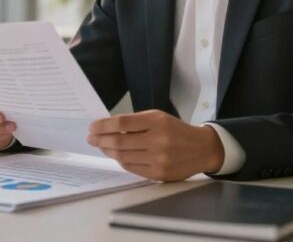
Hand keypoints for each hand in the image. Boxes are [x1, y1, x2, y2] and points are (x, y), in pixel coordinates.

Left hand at [87, 109, 223, 180]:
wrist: (202, 149)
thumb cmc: (176, 130)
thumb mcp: (158, 118)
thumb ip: (135, 122)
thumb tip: (107, 128)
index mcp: (157, 121)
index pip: (122, 123)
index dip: (103, 125)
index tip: (93, 127)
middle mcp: (158, 140)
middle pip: (120, 141)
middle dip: (100, 140)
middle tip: (91, 138)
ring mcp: (159, 159)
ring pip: (123, 156)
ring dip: (108, 151)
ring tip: (101, 146)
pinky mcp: (159, 174)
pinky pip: (132, 168)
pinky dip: (121, 161)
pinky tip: (117, 155)